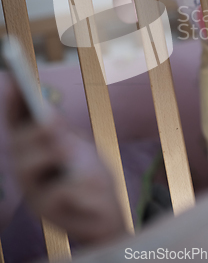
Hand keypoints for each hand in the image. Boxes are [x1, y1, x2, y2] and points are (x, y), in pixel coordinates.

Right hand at [6, 84, 125, 244]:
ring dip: (49, 154)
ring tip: (68, 149)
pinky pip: (56, 195)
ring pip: (26, 169)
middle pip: (17, 145)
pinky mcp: (46, 213)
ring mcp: (33, 191)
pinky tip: (91, 184)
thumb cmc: (89, 173)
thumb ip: (62, 130)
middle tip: (52, 122)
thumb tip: (45, 108)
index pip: (17, 124)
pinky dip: (76, 187)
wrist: (105, 210)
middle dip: (34, 131)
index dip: (13, 104)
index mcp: (33, 149)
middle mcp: (26, 169)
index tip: (14, 82)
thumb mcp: (79, 145)